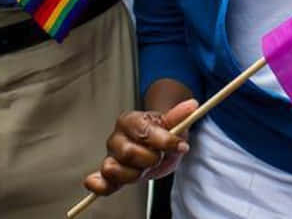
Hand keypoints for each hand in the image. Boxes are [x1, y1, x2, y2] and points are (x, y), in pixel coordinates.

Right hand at [82, 99, 197, 196]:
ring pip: (114, 169)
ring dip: (134, 174)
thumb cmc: (161, 134)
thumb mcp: (172, 124)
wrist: (155, 147)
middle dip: (150, 159)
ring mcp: (111, 157)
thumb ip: (179, 116)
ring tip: (144, 169)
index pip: (144, 132)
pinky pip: (100, 182)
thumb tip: (192, 105)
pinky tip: (100, 184)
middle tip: (159, 157)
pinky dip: (99, 185)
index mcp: (130, 121)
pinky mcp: (109, 175)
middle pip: (129, 153)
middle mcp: (116, 138)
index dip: (164, 141)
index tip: (181, 146)